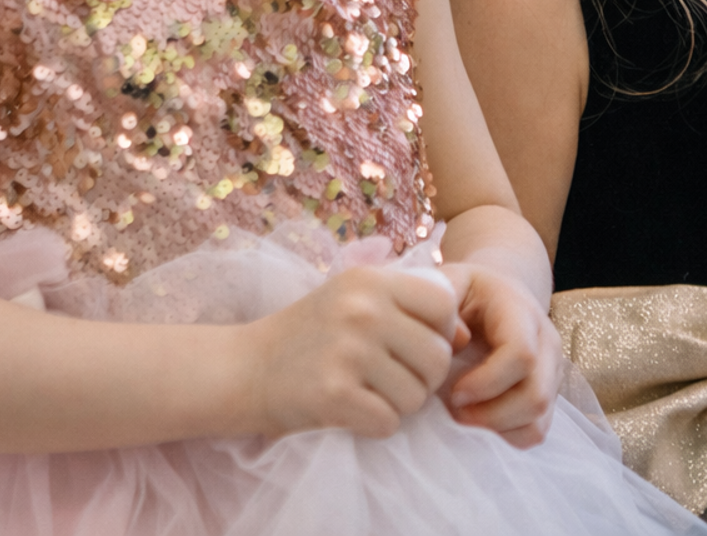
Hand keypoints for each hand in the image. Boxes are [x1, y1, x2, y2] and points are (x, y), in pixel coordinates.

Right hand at [241, 265, 459, 438]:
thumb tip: (464, 333)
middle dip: (423, 379)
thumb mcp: (352, 299)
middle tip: (390, 380)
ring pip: (416, 396)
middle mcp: (362, 310)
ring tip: (367, 393)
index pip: (444, 304)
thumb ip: (407, 306)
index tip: (412, 345)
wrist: (241, 370)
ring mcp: (347, 352)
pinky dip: (375, 425)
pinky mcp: (333, 394)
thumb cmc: (307, 336)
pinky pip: (388, 423)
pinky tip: (350, 411)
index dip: (440, 331)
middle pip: (437, 357)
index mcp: (371, 281)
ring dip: (398, 405)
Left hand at [440, 262, 562, 447]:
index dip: (487, 381)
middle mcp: (546, 341)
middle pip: (536, 395)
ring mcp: (551, 370)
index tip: (454, 391)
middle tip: (455, 408)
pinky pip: (536, 430)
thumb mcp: (448, 283)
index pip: (521, 353)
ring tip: (464, 414)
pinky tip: (481, 418)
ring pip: (539, 420)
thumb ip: (441, 304)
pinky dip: (507, 435)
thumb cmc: (464, 292)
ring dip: (498, 427)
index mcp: (521, 311)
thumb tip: (457, 341)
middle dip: (491, 414)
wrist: (494, 294)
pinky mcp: (548, 393)